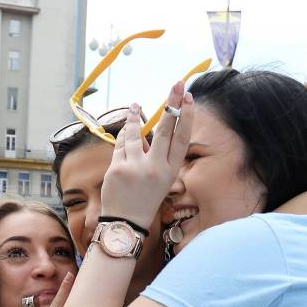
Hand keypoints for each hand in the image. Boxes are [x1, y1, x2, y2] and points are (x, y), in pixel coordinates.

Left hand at [99, 83, 192, 228]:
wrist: (126, 223)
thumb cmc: (145, 198)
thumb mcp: (160, 179)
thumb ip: (157, 155)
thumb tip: (149, 131)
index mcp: (170, 171)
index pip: (182, 138)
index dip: (187, 116)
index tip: (189, 98)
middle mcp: (156, 168)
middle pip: (165, 129)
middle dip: (171, 104)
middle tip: (177, 84)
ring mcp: (136, 168)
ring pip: (136, 134)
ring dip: (134, 119)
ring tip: (134, 106)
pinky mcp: (117, 169)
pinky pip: (120, 146)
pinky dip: (122, 139)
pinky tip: (124, 131)